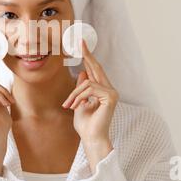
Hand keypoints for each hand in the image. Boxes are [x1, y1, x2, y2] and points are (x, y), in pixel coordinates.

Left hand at [61, 39, 118, 171]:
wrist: (90, 138)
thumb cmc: (85, 124)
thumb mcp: (79, 103)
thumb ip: (82, 89)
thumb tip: (83, 73)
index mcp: (103, 91)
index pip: (95, 70)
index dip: (89, 57)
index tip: (82, 44)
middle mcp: (110, 90)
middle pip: (96, 68)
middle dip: (87, 55)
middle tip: (80, 41)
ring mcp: (112, 93)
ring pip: (87, 82)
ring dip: (74, 93)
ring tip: (69, 105)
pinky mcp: (110, 97)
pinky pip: (89, 89)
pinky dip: (79, 97)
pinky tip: (75, 106)